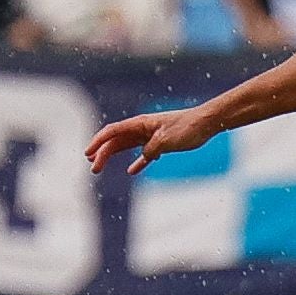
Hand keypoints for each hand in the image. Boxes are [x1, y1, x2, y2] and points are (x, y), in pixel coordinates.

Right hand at [86, 107, 214, 175]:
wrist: (207, 123)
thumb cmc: (188, 128)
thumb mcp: (166, 140)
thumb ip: (151, 149)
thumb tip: (144, 157)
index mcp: (140, 123)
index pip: (113, 131)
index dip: (98, 142)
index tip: (88, 153)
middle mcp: (142, 128)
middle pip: (116, 140)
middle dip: (102, 153)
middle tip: (93, 169)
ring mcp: (151, 135)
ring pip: (126, 146)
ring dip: (112, 156)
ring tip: (99, 167)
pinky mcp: (161, 143)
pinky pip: (144, 154)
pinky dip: (137, 162)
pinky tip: (132, 171)